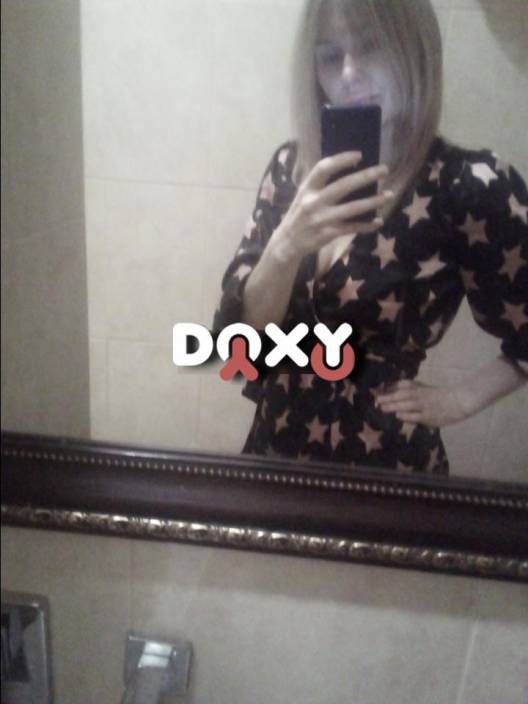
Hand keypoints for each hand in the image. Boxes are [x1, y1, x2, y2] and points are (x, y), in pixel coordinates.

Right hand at [274, 151, 392, 261]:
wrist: (287, 242)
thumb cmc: (300, 213)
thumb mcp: (303, 194)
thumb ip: (320, 183)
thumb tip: (348, 168)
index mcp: (307, 188)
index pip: (324, 168)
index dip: (341, 160)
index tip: (360, 155)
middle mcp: (313, 202)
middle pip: (343, 186)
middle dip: (366, 176)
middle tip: (385, 170)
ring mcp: (321, 219)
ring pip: (352, 208)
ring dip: (373, 201)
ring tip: (389, 195)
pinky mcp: (328, 234)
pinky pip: (351, 228)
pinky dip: (366, 226)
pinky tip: (378, 222)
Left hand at [374, 379, 469, 427]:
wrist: (459, 401)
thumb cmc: (439, 396)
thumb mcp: (424, 389)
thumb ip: (410, 391)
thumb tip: (390, 393)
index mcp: (419, 387)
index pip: (402, 385)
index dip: (390, 387)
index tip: (378, 391)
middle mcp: (421, 395)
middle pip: (402, 394)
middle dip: (388, 397)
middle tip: (376, 400)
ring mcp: (425, 405)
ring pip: (407, 404)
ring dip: (394, 406)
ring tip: (382, 408)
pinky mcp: (429, 416)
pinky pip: (416, 416)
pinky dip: (406, 415)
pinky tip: (398, 416)